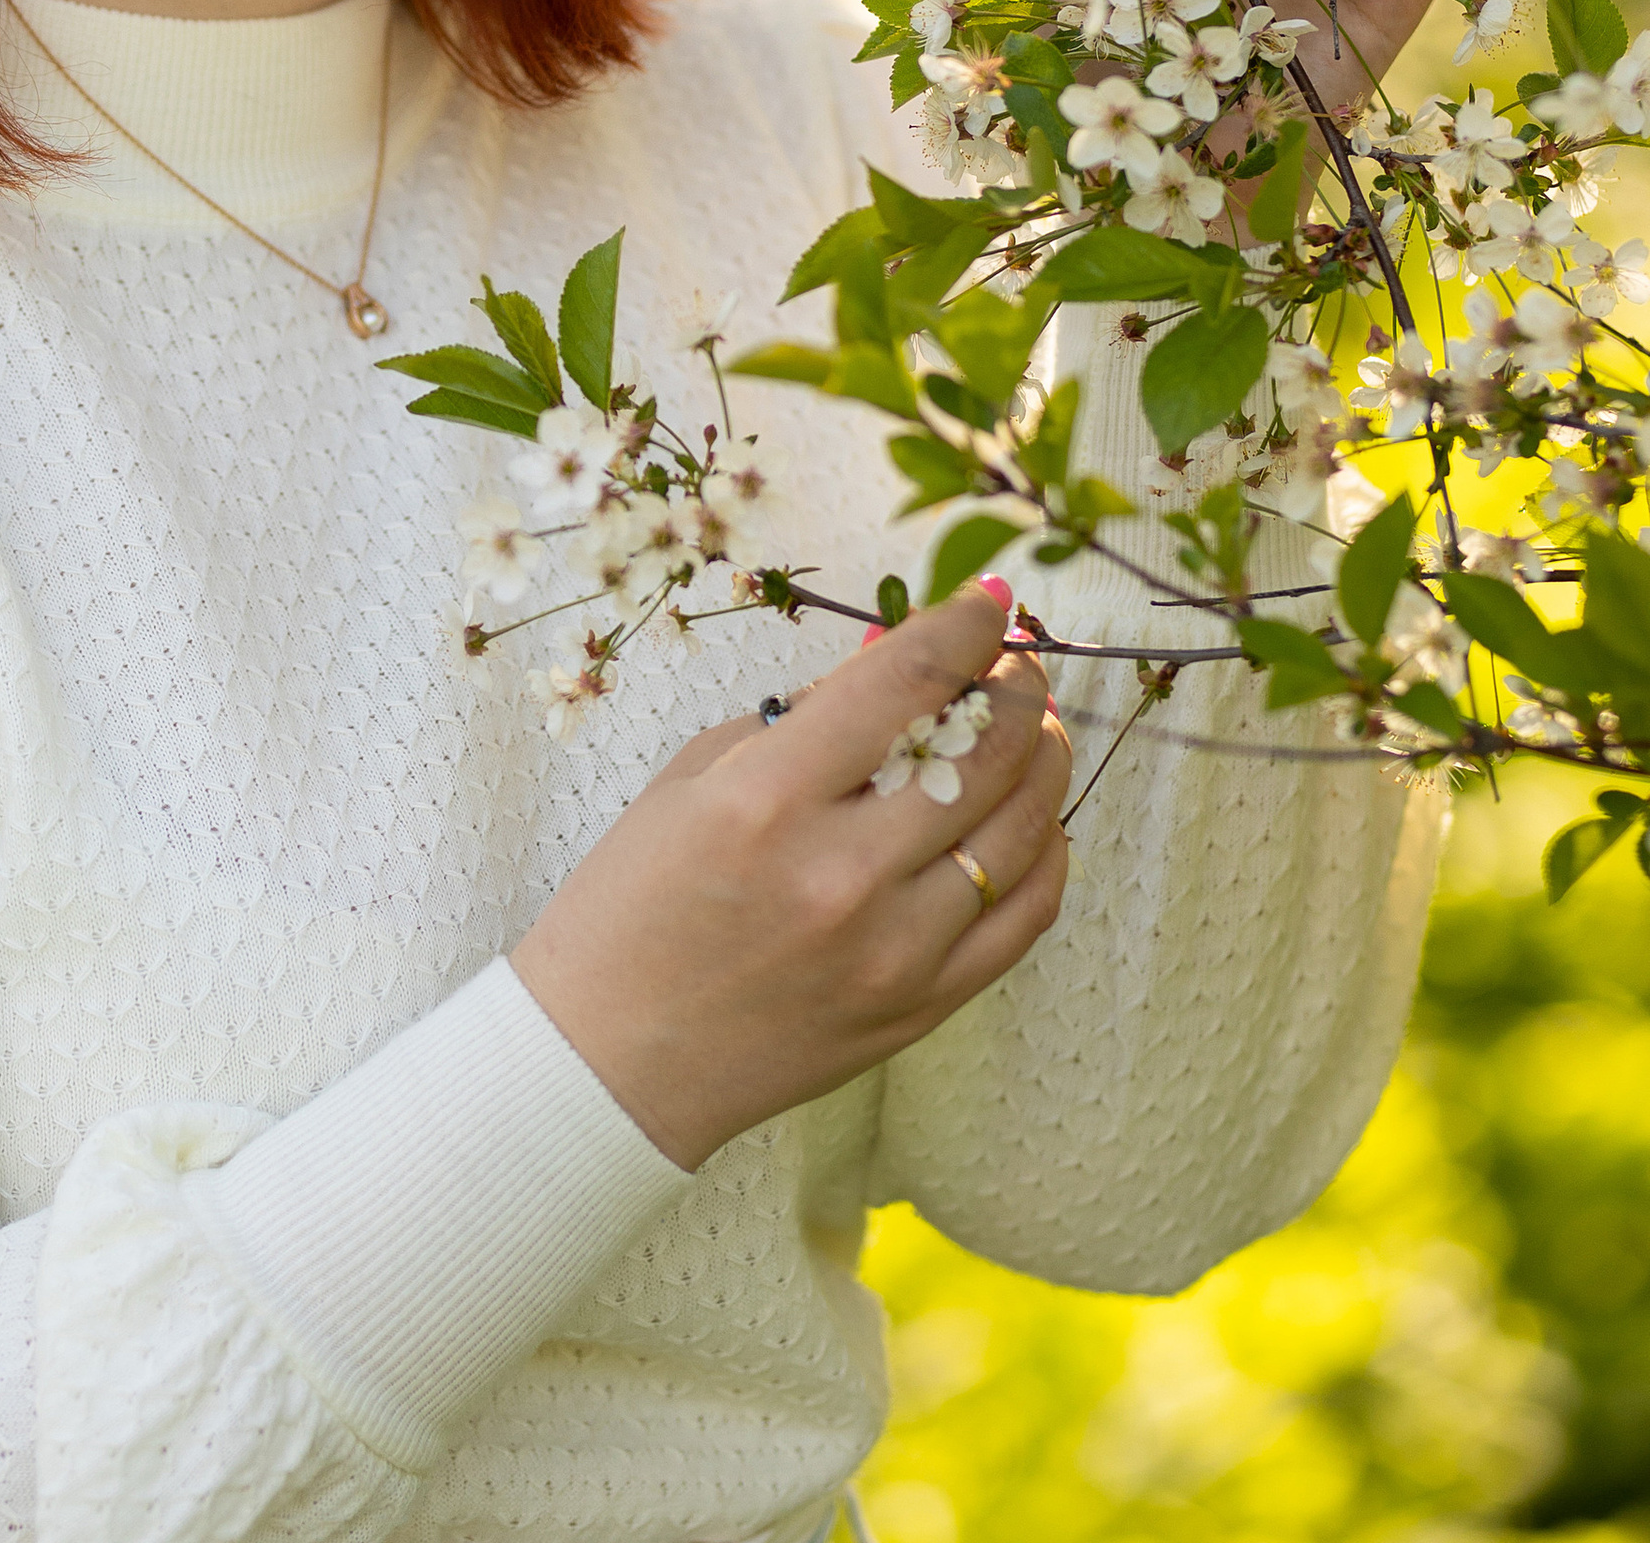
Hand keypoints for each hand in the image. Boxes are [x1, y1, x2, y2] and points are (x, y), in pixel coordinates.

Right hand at [508, 587, 1069, 1170]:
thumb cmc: (631, 904)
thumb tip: (896, 661)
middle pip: (984, 751)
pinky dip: (1044, 855)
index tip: (989, 597)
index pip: (905, 682)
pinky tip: (1033, 822)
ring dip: (1041, 762)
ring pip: (1022, 830)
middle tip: (1013, 666)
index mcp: (766, 799)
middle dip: (1014, 688)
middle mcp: (841, 873)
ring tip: (1031, 732)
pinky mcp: (919, 1007)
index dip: (964, 624)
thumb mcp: (692, 780)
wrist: (610, 1058)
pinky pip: (1024, 918)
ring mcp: (892, 949)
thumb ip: (800, 720)